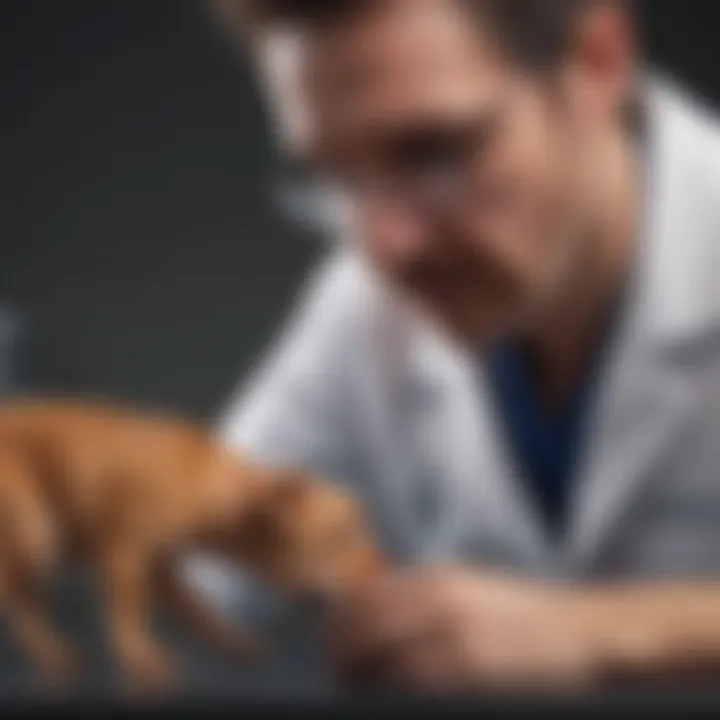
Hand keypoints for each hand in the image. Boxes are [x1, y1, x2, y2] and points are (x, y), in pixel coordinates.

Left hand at [327, 568, 606, 691]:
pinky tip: (402, 700)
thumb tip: (371, 614)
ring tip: (369, 694)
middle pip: (364, 632)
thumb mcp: (469, 588)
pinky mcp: (474, 676)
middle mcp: (440, 604)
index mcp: (437, 580)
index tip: (336, 648)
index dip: (341, 628)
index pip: (363, 600)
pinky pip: (416, 689)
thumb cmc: (522, 616)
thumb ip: (423, 596)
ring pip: (385, 665)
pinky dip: (400, 695)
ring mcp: (457, 640)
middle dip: (346, 660)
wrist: (582, 633)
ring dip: (368, 683)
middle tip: (345, 680)